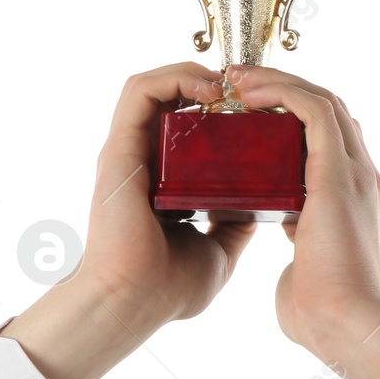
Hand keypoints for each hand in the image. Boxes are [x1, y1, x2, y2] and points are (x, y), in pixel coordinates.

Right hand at [0, 64, 256, 378]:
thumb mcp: (218, 250)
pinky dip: (174, 78)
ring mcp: (129, 152)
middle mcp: (143, 160)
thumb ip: (233, 226)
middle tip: (247, 91)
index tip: (259, 110)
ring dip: (192, 73)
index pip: (187, 126)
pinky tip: (209, 87)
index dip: (221, 108)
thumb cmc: (166, 290)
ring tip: (227, 85)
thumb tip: (259, 209)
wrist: (134, 305)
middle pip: (171, 99)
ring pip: (153, 85)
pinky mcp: (120, 148)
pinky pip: (140, 91)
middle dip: (210, 84)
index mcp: (164, 181)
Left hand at [231, 63, 379, 378]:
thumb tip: (290, 267)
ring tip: (239, 78)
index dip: (291, 119)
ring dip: (278, 82)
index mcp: (352, 199)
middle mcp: (360, 177)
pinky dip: (281, 91)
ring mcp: (355, 171)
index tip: (250, 115)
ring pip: (321, 99)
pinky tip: (249, 91)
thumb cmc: (321, 315)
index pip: (328, 140)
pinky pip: (313, 108)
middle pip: (327, 110)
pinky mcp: (339, 170)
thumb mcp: (305, 272)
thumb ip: (299, 259)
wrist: (344, 324)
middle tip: (240, 85)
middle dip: (283, 91)